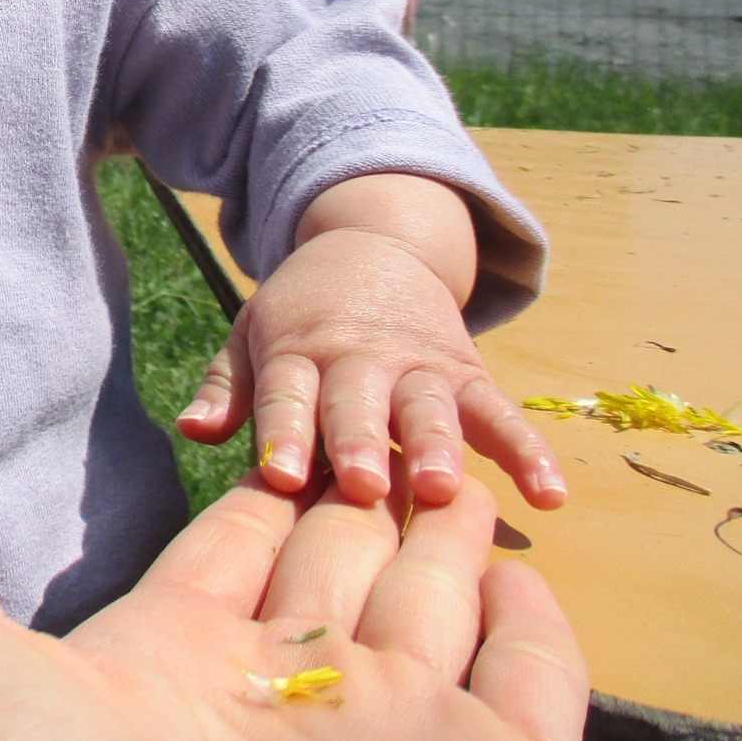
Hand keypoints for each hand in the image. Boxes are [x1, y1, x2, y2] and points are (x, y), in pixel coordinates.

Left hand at [0, 475, 587, 740]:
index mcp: (161, 663)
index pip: (226, 564)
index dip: (254, 510)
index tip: (276, 457)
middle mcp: (274, 705)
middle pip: (334, 579)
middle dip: (359, 514)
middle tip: (387, 449)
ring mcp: (373, 739)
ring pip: (427, 617)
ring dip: (448, 549)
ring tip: (455, 482)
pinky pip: (530, 695)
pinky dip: (535, 636)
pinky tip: (520, 576)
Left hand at [177, 175, 565, 509]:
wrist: (374, 246)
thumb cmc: (301, 315)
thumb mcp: (253, 337)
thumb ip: (227, 388)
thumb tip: (191, 429)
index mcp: (298, 354)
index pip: (286, 396)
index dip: (281, 435)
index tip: (277, 477)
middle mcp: (359, 360)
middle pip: (357, 404)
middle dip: (358, 443)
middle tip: (361, 485)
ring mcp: (418, 367)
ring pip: (430, 409)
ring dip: (437, 446)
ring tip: (443, 487)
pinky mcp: (468, 374)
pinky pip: (502, 414)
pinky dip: (528, 450)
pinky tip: (550, 493)